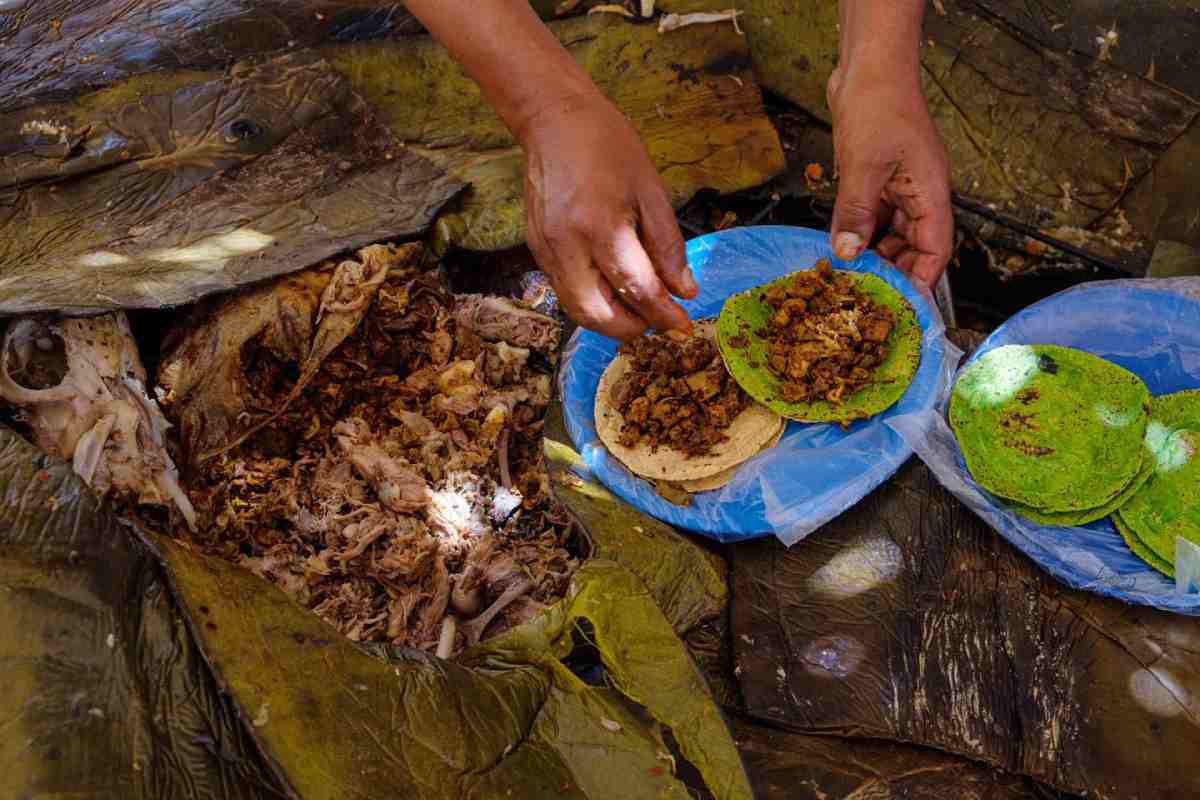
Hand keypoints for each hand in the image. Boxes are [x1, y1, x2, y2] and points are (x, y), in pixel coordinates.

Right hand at [520, 95, 697, 339]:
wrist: (554, 120)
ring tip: (639, 310)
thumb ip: (668, 245)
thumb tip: (684, 290)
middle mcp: (567, 246)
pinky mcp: (536, 250)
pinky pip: (565, 291)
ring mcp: (546, 250)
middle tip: (659, 320)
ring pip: (578, 310)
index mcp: (601, 227)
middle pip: (599, 315)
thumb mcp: (651, 190)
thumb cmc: (609, 146)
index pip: (637, 290)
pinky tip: (613, 289)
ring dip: (611, 321)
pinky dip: (592, 301)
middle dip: (633, 328)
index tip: (683, 325)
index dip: (664, 314)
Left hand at [827, 67, 952, 289]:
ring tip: (851, 276)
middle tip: (868, 296)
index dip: (923, 279)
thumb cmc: (878, 106)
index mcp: (930, 192)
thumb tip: (849, 254)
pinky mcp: (879, 176)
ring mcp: (899, 184)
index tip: (905, 306)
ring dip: (873, 252)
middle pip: (915, 245)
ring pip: (891, 231)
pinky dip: (858, 229)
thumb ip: (856, 212)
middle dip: (894, 270)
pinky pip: (872, 212)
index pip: (936, 248)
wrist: (868, 66)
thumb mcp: (863, 166)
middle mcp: (920, 192)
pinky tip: (839, 244)